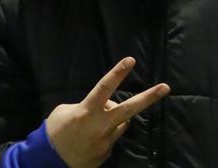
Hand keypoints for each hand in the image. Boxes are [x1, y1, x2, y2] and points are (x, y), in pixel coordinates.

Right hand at [45, 57, 169, 167]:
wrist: (51, 162)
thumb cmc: (54, 132)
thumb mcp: (65, 111)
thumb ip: (86, 106)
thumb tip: (100, 107)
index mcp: (87, 111)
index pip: (105, 87)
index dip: (118, 73)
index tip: (130, 60)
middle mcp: (102, 125)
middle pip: (130, 108)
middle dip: (148, 97)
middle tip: (165, 87)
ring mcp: (107, 141)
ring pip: (122, 122)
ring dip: (115, 118)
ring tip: (96, 122)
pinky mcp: (108, 153)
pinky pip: (111, 137)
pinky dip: (104, 134)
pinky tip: (89, 139)